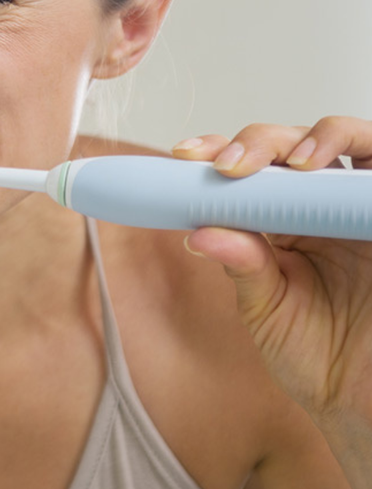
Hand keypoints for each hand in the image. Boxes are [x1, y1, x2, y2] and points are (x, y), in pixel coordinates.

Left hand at [172, 117, 371, 445]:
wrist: (360, 401)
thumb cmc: (314, 355)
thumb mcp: (266, 310)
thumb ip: (242, 267)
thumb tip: (199, 231)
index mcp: (281, 221)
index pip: (249, 168)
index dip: (218, 151)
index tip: (185, 157)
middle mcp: (322, 206)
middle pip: (294, 145)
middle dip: (258, 142)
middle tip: (230, 165)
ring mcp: (359, 209)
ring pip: (349, 141)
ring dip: (318, 138)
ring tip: (294, 163)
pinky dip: (364, 155)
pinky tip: (333, 172)